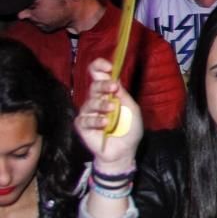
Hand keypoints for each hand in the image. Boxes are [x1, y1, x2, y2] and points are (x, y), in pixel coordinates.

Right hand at [74, 58, 143, 172]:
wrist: (124, 151)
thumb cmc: (129, 129)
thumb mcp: (132, 110)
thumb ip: (124, 96)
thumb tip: (116, 81)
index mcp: (108, 94)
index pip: (98, 74)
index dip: (100, 67)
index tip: (108, 67)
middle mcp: (96, 100)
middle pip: (94, 86)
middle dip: (103, 85)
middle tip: (113, 87)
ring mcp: (88, 113)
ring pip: (90, 102)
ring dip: (101, 104)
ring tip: (112, 109)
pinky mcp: (82, 126)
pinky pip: (85, 120)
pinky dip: (95, 120)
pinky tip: (104, 123)